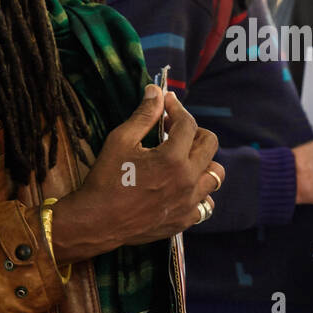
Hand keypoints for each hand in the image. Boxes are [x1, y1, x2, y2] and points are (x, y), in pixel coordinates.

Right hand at [50, 85, 223, 260]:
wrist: (97, 222)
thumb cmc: (106, 179)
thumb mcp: (120, 140)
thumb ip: (144, 115)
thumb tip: (156, 91)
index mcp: (172, 158)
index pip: (188, 123)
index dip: (177, 108)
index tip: (167, 103)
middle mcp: (188, 180)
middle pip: (209, 144)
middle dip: (194, 131)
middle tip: (175, 130)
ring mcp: (189, 202)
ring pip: (215, 175)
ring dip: (203, 162)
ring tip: (184, 159)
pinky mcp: (185, 220)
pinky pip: (206, 202)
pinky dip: (200, 191)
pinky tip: (183, 186)